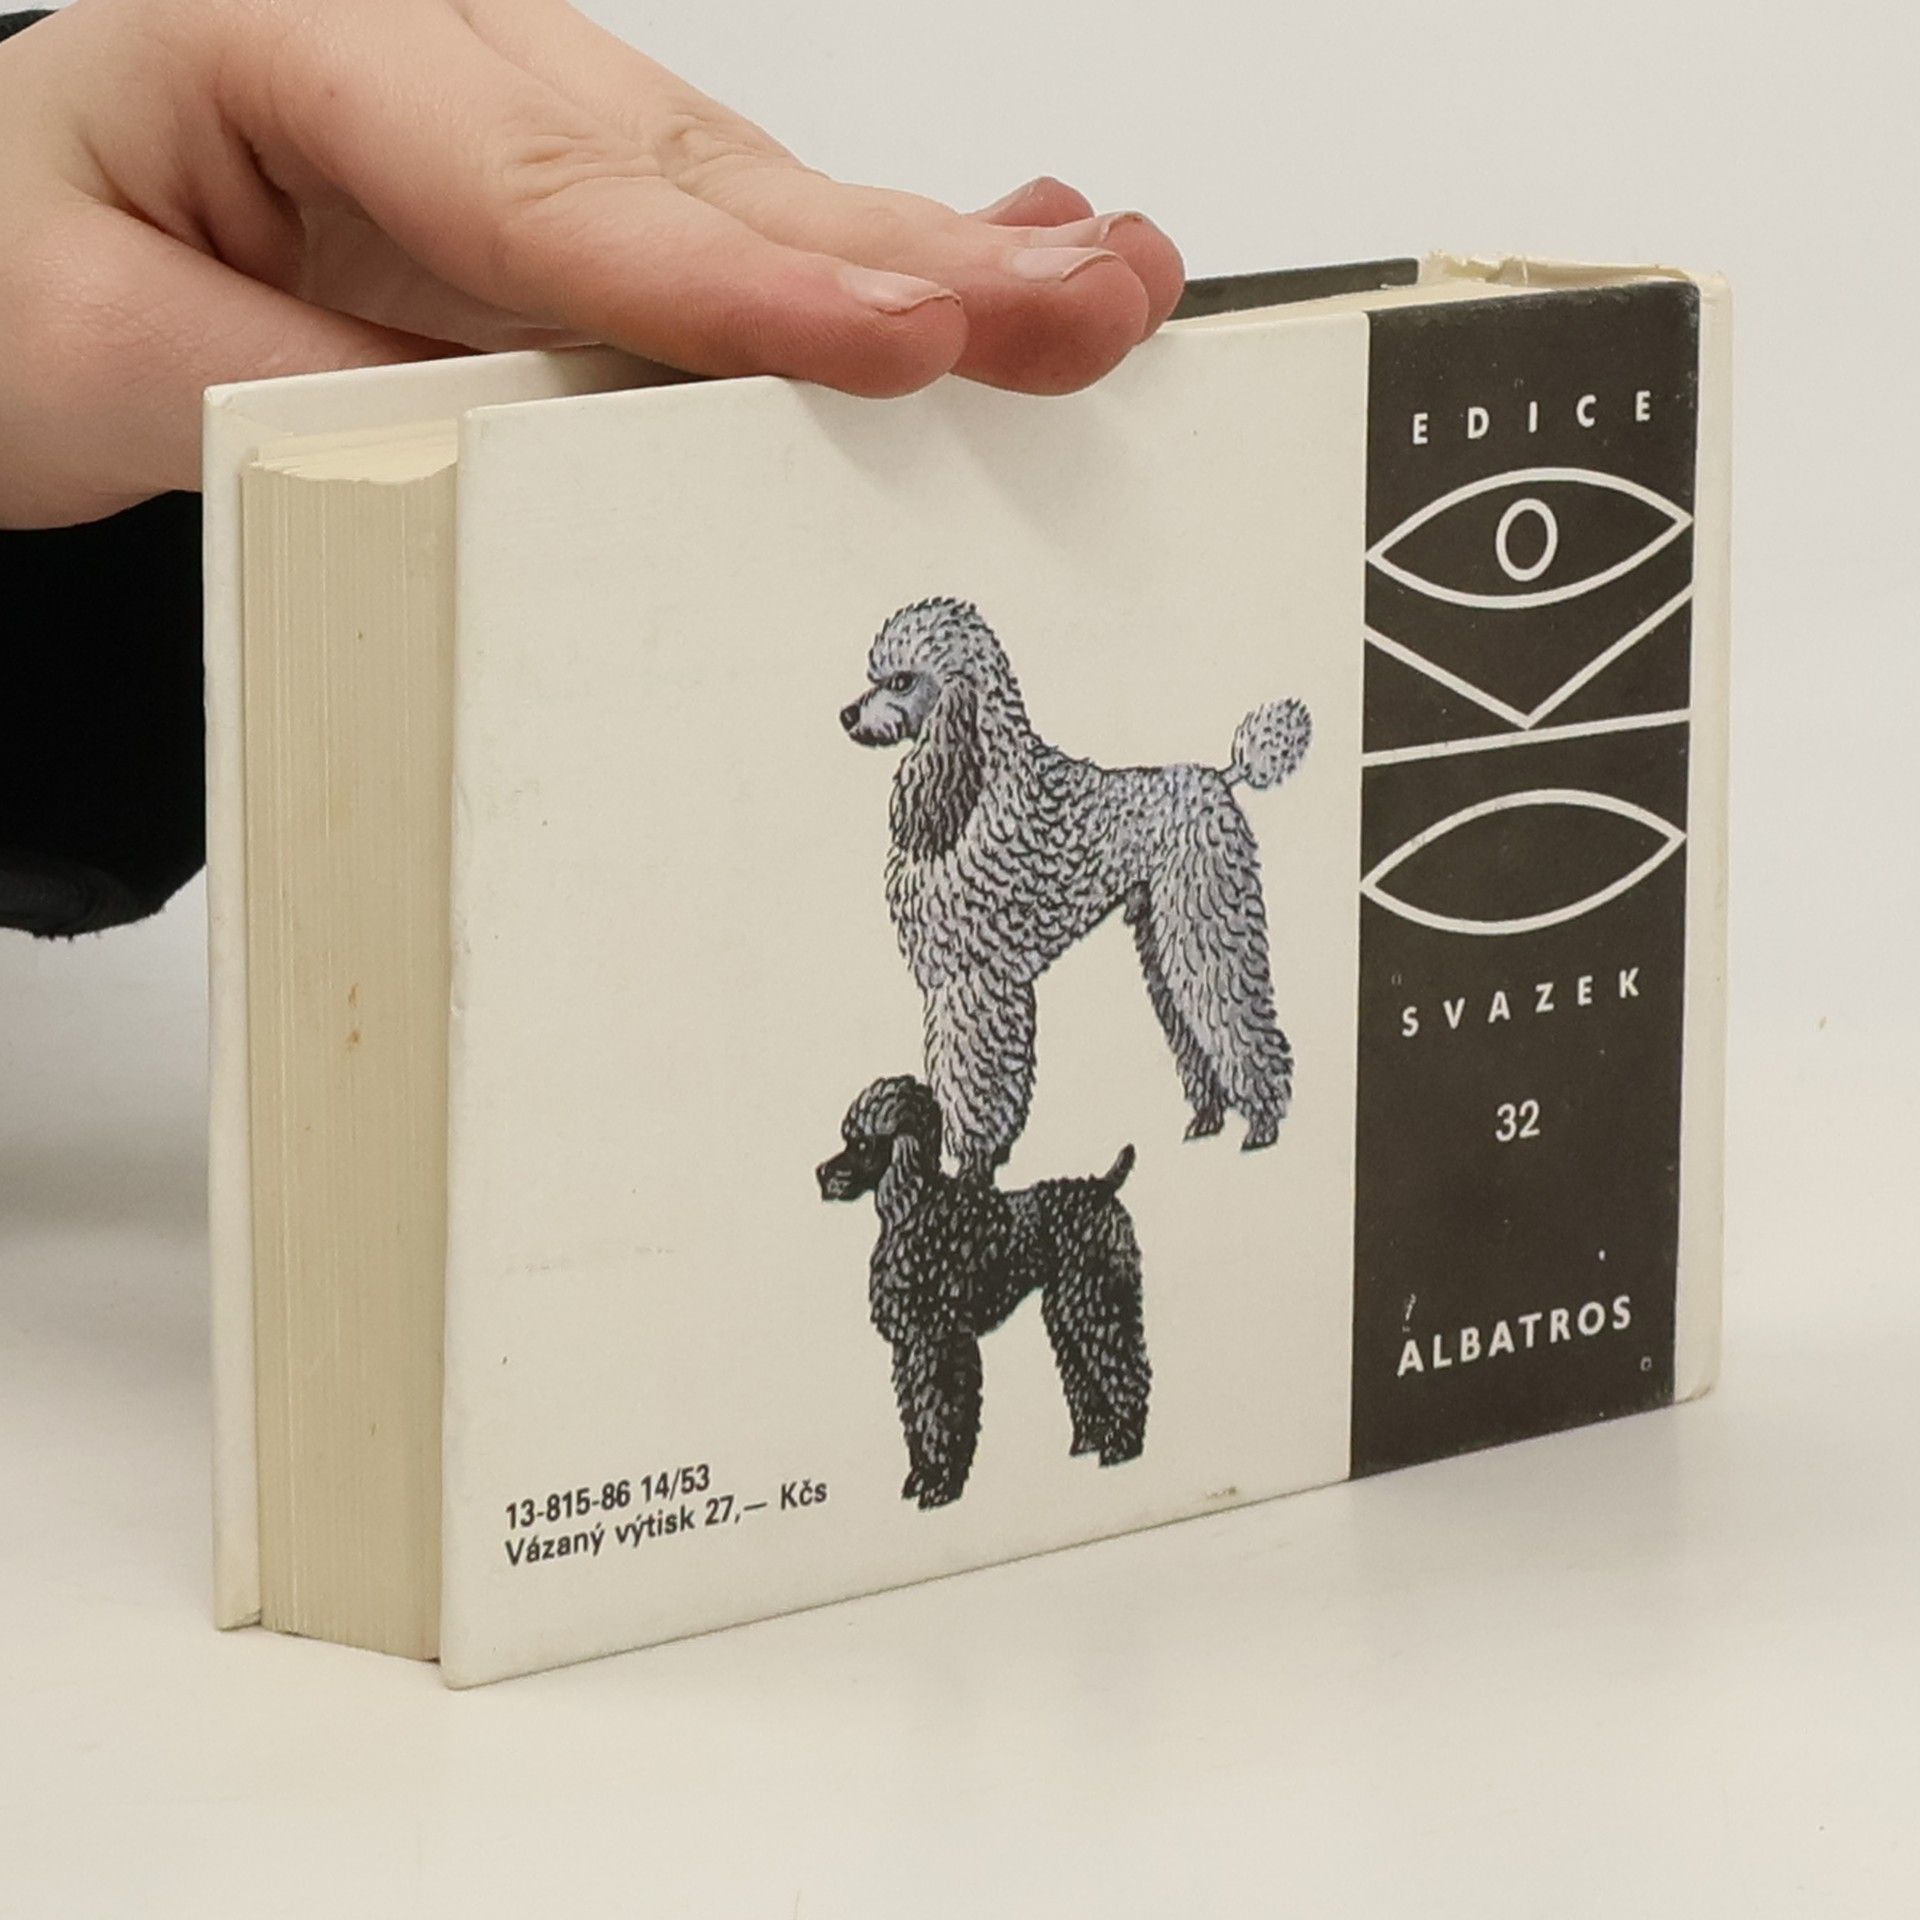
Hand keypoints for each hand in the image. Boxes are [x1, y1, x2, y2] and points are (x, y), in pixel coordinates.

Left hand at [0, 0, 1183, 527]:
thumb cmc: (39, 272)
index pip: (548, 193)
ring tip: (1100, 288)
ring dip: (943, 258)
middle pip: (703, 181)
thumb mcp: (83, 347)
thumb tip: (494, 444)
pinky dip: (889, 259)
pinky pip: (750, 235)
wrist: (17, 250)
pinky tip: (1014, 246)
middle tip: (1076, 307)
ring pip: (758, 205)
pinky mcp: (590, 209)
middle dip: (907, 260)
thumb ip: (277, 389)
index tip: (892, 346)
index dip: (734, 286)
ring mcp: (541, 130)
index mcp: (310, 48)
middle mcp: (455, 68)